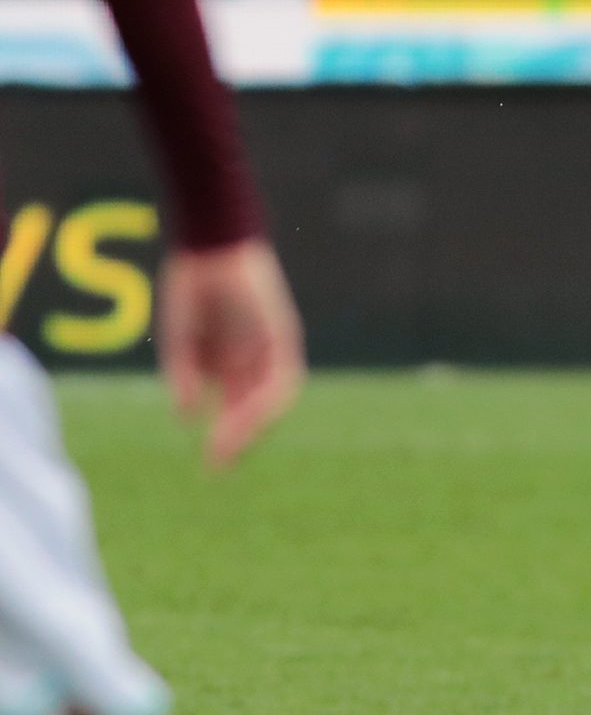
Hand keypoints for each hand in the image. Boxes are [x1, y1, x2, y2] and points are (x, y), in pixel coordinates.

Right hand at [158, 240, 303, 468]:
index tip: (212, 463)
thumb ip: (184, 375)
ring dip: (252, 424)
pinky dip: (266, 397)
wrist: (210, 248)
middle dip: (238, 438)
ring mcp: (271, 347)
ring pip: (270, 397)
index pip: (235, 408)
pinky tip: (246, 415)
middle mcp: (254, 359)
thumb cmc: (191, 290)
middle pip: (254, 408)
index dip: (227, 435)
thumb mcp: (182, 340)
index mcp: (230, 363)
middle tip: (219, 465)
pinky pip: (283, 374)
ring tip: (230, 446)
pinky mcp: (284, 334)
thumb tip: (186, 414)